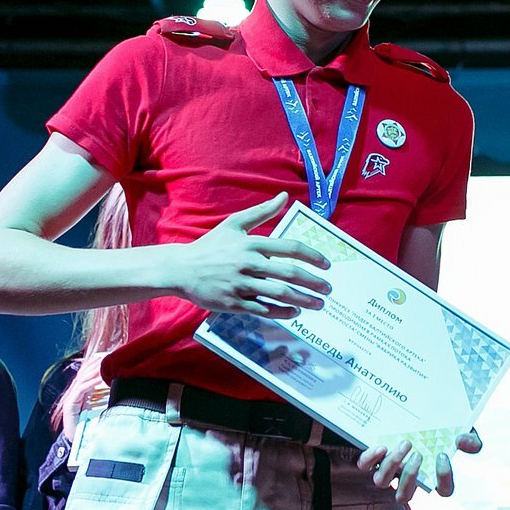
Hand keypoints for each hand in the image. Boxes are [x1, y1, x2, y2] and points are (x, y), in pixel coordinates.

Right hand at [171, 193, 331, 318]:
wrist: (181, 269)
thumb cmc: (210, 246)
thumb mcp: (234, 224)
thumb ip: (261, 212)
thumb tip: (284, 197)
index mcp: (251, 244)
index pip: (289, 248)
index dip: (312, 256)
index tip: (326, 265)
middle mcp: (248, 264)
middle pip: (288, 273)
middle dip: (313, 282)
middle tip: (328, 289)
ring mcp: (240, 285)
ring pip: (279, 294)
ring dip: (303, 300)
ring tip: (318, 304)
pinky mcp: (233, 303)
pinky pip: (263, 309)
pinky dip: (281, 312)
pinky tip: (294, 313)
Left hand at [357, 430, 484, 503]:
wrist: (411, 403)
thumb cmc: (440, 423)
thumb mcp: (461, 428)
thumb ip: (469, 437)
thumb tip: (463, 442)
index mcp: (433, 473)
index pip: (443, 491)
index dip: (443, 478)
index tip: (442, 455)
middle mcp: (407, 477)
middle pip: (405, 496)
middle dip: (411, 476)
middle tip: (418, 454)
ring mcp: (387, 469)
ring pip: (382, 482)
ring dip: (393, 465)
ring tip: (404, 444)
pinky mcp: (370, 457)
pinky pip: (365, 466)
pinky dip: (370, 458)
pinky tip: (381, 446)